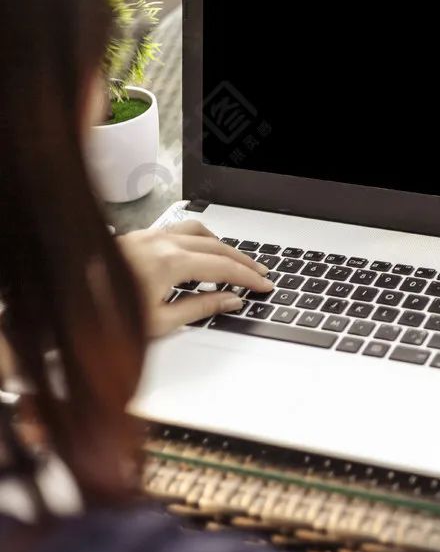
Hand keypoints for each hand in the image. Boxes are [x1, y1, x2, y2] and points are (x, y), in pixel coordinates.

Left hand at [118, 220, 273, 336]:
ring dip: (221, 245)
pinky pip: (178, 230)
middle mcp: (161, 243)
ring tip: (234, 261)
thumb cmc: (103, 315)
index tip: (264, 285)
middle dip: (243, 260)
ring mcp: (148, 236)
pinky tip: (199, 252)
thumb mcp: (159, 321)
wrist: (63, 301)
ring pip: (199, 231)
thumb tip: (230, 300)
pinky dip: (199, 238)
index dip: (249, 277)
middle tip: (260, 274)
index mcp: (170, 263)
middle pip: (217, 245)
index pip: (224, 267)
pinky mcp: (137, 237)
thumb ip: (201, 307)